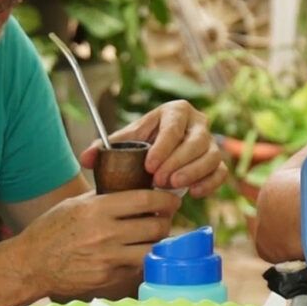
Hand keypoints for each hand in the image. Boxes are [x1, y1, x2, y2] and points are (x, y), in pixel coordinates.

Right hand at [14, 189, 180, 297]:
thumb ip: (104, 198)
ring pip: (151, 249)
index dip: (165, 198)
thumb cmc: (51, 230)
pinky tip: (135, 252)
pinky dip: (140, 259)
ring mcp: (108, 259)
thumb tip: (134, 190)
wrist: (31, 264)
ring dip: (157, 242)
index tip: (172, 198)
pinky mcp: (108, 278)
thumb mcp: (75, 204)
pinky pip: (136, 267)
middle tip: (165, 218)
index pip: (145, 199)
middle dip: (165, 221)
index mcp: (98, 209)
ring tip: (154, 236)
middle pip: (155, 226)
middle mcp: (106, 234)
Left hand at [79, 100, 227, 197]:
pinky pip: (221, 172)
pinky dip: (210, 183)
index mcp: (176, 111)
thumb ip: (104, 148)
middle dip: (178, 162)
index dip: (164, 147)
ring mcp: (211, 143)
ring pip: (211, 157)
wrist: (159, 153)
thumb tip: (86, 159)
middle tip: (159, 180)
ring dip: (193, 173)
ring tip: (172, 187)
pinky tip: (193, 194)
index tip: (149, 166)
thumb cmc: (142, 144)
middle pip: (196, 142)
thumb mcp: (125, 142)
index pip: (174, 126)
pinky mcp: (218, 162)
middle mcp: (198, 123)